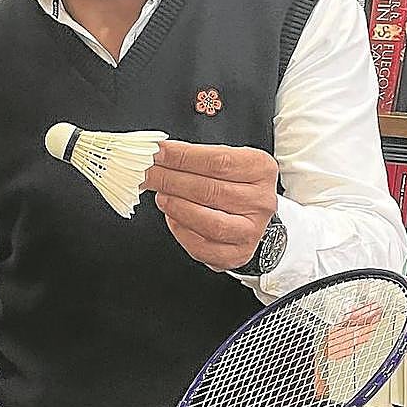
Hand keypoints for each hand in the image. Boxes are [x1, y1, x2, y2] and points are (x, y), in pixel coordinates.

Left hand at [142, 141, 277, 271]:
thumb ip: (193, 155)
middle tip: (146, 174)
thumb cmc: (230, 182)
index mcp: (261, 169)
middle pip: (210, 190)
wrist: (248, 215)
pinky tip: (172, 218)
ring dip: (177, 207)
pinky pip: (204, 247)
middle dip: (170, 180)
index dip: (182, 157)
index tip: (157, 152)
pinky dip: (183, 232)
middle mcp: (260, 201)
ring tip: (160, 196)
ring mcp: (251, 230)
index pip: (218, 161)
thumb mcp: (221, 159)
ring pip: (211, 223)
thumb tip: (157, 153)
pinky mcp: (238, 254)